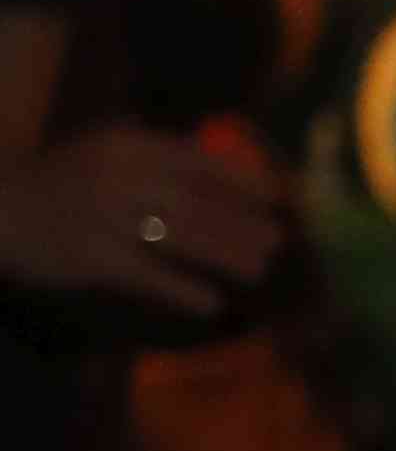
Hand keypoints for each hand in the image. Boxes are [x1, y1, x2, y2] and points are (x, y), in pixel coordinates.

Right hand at [0, 122, 284, 317]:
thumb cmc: (61, 179)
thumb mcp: (103, 150)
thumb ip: (156, 154)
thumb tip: (227, 168)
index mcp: (126, 146)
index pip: (197, 163)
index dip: (241, 182)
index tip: (278, 198)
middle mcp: (118, 177)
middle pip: (195, 203)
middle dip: (241, 223)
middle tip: (279, 240)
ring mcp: (104, 217)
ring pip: (179, 237)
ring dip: (225, 253)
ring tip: (261, 267)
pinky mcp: (91, 256)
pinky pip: (147, 275)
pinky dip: (182, 290)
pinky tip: (212, 304)